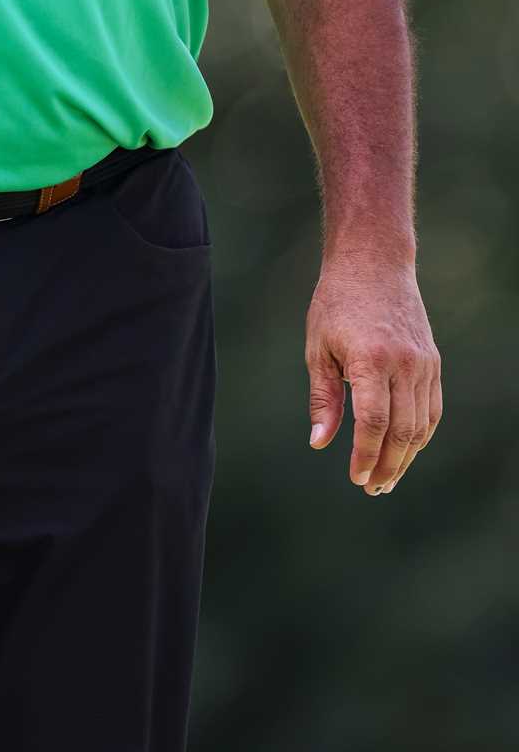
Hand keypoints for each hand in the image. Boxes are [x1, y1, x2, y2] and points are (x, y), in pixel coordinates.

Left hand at [304, 255, 441, 494]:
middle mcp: (403, 364)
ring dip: (406, 457)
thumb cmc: (337, 303)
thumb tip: (320, 443)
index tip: (356, 478)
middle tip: (372, 488)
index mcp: (370, 359)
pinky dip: (420, 435)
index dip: (366, 456)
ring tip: (388, 478)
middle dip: (388, 466)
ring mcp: (423, 364)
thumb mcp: (318, 348)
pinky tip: (405, 449)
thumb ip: (323, 399)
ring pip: (421, 425)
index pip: (373, 423)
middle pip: (402, 431)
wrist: (374, 263)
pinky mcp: (433, 362)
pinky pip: (432, 409)